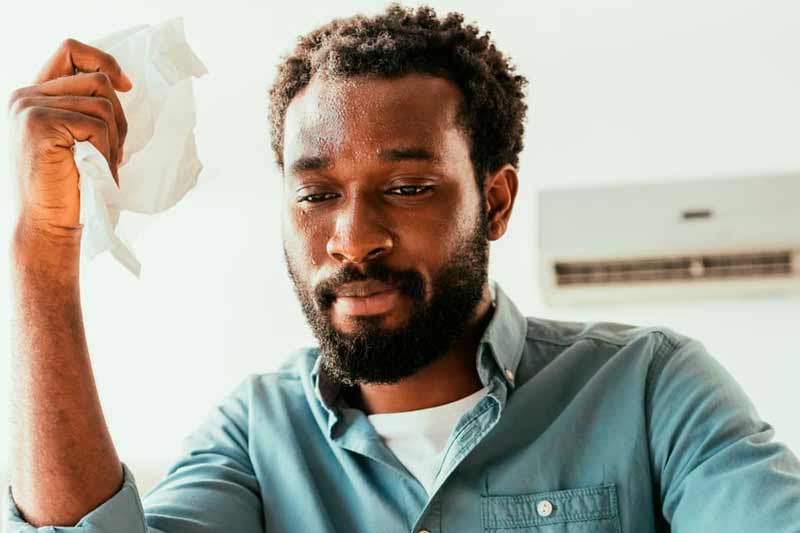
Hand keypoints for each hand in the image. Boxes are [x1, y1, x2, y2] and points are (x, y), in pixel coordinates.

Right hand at [8, 38, 131, 244]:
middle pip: (97, 80)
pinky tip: (96, 170)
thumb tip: (121, 83)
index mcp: (33, 96)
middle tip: (114, 153)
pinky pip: (98, 125)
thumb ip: (84, 109)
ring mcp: (30, 108)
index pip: (70, 50)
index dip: (103, 60)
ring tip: (103, 165)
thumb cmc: (68, 187)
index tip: (126, 85)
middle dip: (118, 118)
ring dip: (114, 139)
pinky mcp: (41, 123)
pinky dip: (106, 151)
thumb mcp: (76, 139)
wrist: (46, 224)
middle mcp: (26, 96)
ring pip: (102, 104)